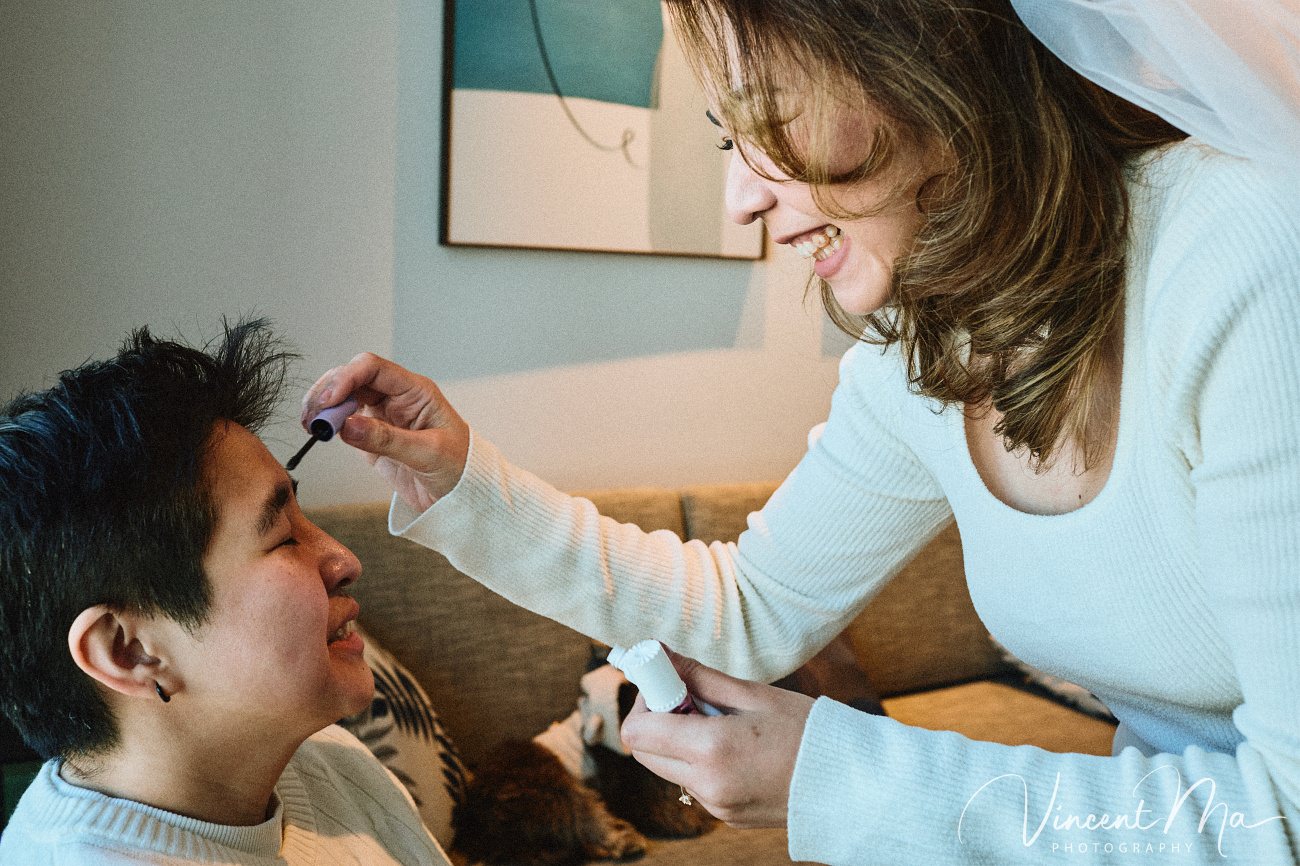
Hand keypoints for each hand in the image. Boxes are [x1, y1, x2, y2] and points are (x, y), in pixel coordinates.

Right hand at [301, 352, 469, 511]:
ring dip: (323, 405)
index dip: (347, 378)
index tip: (329, 401)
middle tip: (313, 416)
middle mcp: (396, 398)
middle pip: (352, 378)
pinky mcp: (372, 436)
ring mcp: (382, 415)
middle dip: (329, 391)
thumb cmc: (459, 467)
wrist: (462, 496)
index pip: (373, 368)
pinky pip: (344, 420)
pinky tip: (317, 431)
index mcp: (415, 391)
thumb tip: (347, 426)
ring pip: (344, 397)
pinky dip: (327, 422)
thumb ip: (387, 439)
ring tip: (310, 424)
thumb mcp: (428, 453)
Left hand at [619, 647, 814, 828]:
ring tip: (724, 723)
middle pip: (646, 753)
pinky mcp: (727, 817)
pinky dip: (701, 762)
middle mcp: (707, 785)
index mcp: (712, 750)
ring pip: (669, 769)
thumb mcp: (754, 694)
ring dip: (680, 742)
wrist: (851, 783)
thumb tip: (661, 654)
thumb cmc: (808, 731)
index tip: (668, 683)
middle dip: (659, 720)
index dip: (645, 701)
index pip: (638, 732)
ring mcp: (716, 807)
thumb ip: (700, 677)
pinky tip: (738, 747)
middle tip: (693, 698)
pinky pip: (695, 784)